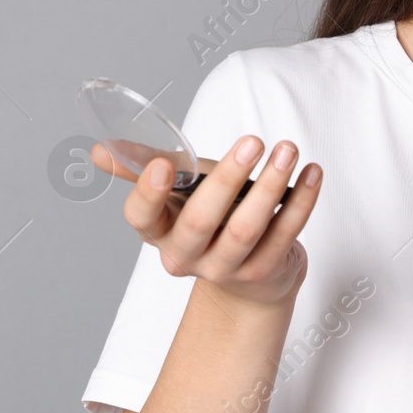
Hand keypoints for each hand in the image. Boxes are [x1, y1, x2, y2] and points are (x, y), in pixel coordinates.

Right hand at [89, 135, 322, 306]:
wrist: (247, 267)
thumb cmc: (208, 212)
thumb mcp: (177, 188)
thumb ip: (144, 165)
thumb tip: (100, 150)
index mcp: (156, 231)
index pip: (140, 218)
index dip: (148, 193)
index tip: (163, 164)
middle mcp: (185, 256)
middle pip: (201, 222)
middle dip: (228, 180)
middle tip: (253, 140)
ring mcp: (224, 269)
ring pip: (246, 230)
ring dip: (271, 186)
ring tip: (288, 150)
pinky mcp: (262, 272)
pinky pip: (285, 235)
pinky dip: (302, 201)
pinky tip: (312, 172)